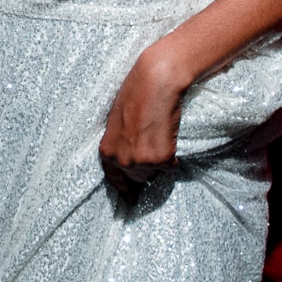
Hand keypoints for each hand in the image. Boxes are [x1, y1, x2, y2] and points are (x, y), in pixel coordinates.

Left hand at [100, 44, 188, 182]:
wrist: (155, 82)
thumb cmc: (136, 95)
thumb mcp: (117, 122)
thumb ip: (120, 145)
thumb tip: (128, 162)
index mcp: (107, 152)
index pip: (115, 180)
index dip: (125, 189)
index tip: (131, 199)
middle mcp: (122, 161)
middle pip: (138, 179)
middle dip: (146, 169)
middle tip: (153, 150)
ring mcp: (141, 162)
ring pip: (155, 173)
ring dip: (160, 161)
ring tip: (160, 136)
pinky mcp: (161, 159)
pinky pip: (171, 166)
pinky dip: (174, 154)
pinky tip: (169, 135)